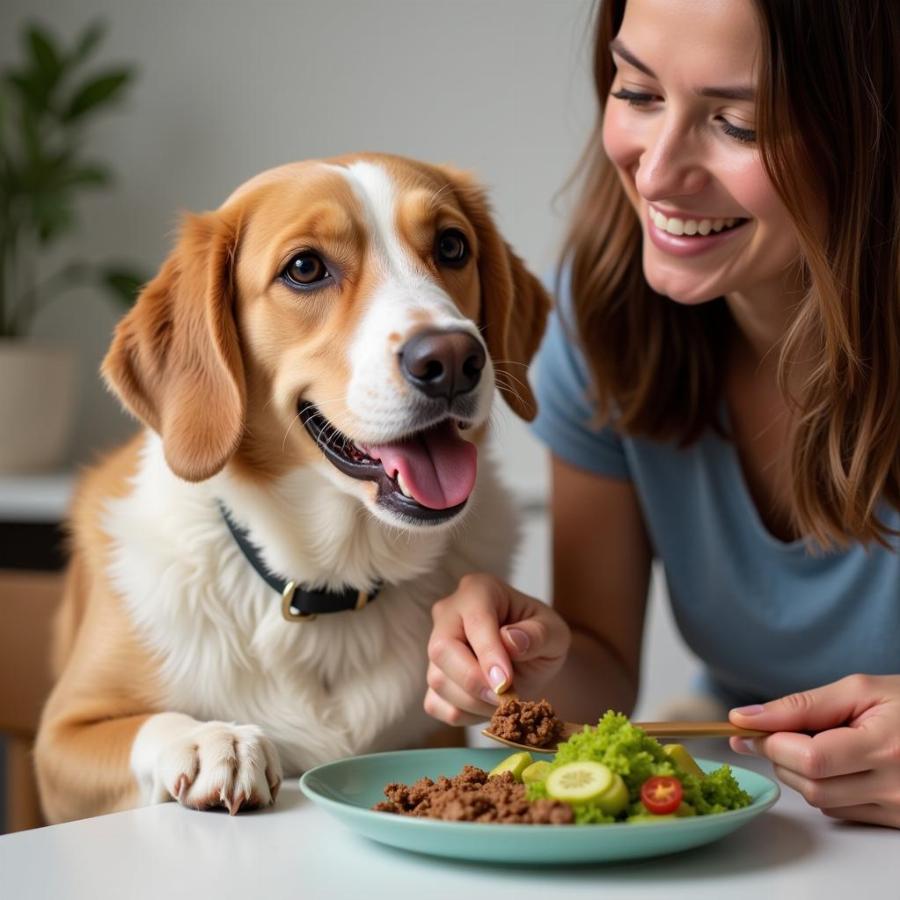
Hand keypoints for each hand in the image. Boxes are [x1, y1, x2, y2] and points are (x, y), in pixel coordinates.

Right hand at [424, 573, 570, 725]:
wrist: (530, 658)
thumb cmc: (540, 636)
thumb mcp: (553, 632)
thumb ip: (537, 635)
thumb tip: (511, 641)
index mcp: (479, 590)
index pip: (475, 621)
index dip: (488, 654)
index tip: (506, 683)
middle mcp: (449, 613)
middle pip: (441, 649)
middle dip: (473, 681)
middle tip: (504, 699)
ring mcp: (436, 645)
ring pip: (438, 679)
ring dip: (474, 702)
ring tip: (504, 701)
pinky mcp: (433, 676)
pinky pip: (436, 703)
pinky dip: (463, 713)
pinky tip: (486, 706)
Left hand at [729, 674, 899, 827]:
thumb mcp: (859, 690)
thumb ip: (802, 705)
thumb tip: (746, 718)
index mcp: (886, 746)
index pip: (811, 759)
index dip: (771, 742)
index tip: (749, 727)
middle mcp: (895, 786)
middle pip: (811, 785)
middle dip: (780, 757)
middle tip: (777, 732)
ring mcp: (898, 808)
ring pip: (821, 801)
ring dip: (799, 773)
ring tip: (812, 743)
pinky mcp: (897, 821)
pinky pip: (841, 811)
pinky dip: (823, 787)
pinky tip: (835, 763)